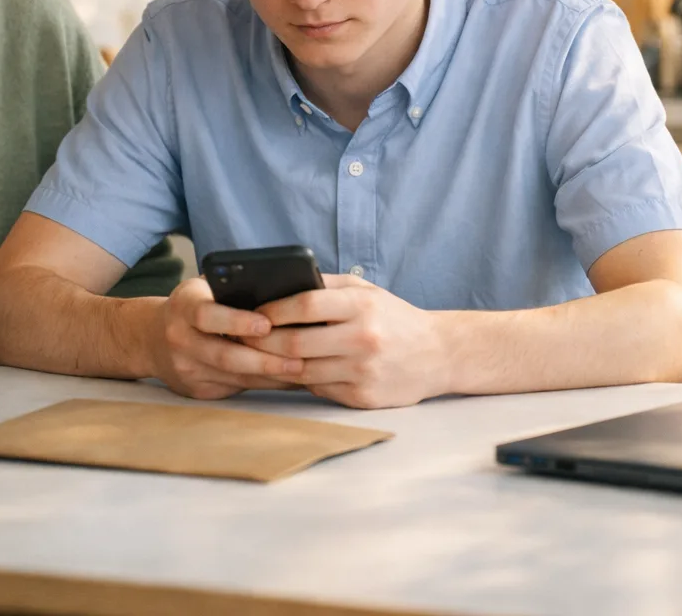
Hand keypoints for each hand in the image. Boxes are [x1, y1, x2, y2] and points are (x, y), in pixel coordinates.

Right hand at [146, 276, 303, 400]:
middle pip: (224, 355)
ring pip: (234, 377)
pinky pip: (235, 390)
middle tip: (298, 359)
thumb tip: (281, 293)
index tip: (267, 324)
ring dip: (270, 376)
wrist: (151, 339)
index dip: (237, 321)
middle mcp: (180, 339)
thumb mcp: (204, 288)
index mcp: (183, 306)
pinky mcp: (196, 389)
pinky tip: (286, 380)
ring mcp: (186, 369)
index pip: (207, 315)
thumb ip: (232, 288)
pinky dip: (263, 385)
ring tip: (301, 372)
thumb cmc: (193, 306)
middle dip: (264, 360)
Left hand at [245, 274, 449, 408]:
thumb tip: (278, 284)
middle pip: (295, 343)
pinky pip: (318, 389)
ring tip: (255, 355)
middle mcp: (363, 339)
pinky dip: (299, 380)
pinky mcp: (363, 397)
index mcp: (362, 306)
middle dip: (262, 341)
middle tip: (242, 337)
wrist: (439, 355)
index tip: (254, 311)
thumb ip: (326, 285)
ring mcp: (363, 371)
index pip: (305, 305)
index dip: (272, 310)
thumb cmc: (394, 318)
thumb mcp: (367, 291)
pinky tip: (287, 371)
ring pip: (301, 371)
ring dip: (273, 364)